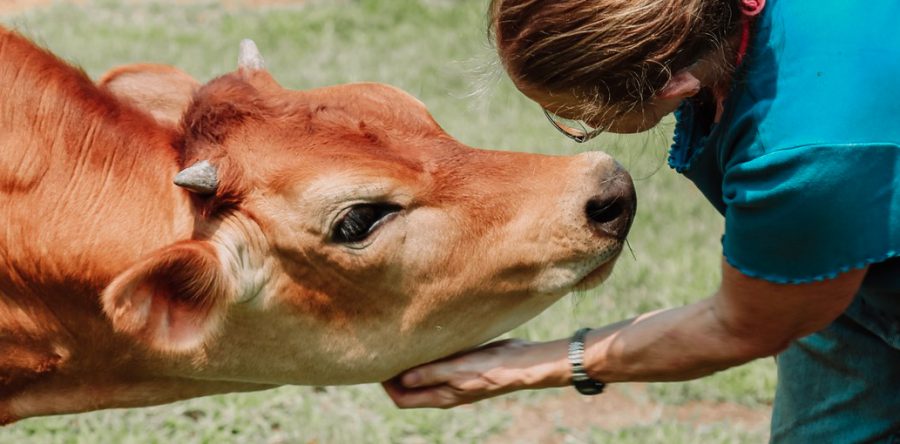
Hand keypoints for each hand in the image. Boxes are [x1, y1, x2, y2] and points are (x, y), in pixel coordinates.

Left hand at [382, 338, 569, 408]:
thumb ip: (430, 374)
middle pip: (410, 388)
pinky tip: (425, 338)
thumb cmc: (491, 368)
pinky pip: (438, 364)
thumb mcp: (458, 370)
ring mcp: (454, 379)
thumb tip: (401, 380)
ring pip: (423, 375)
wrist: (523, 364)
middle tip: (384, 350)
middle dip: (394, 373)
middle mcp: (445, 391)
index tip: (378, 365)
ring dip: (411, 363)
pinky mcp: (463, 366)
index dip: (386, 385)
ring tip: (400, 343)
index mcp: (441, 396)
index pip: (403, 398)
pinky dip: (427, 355)